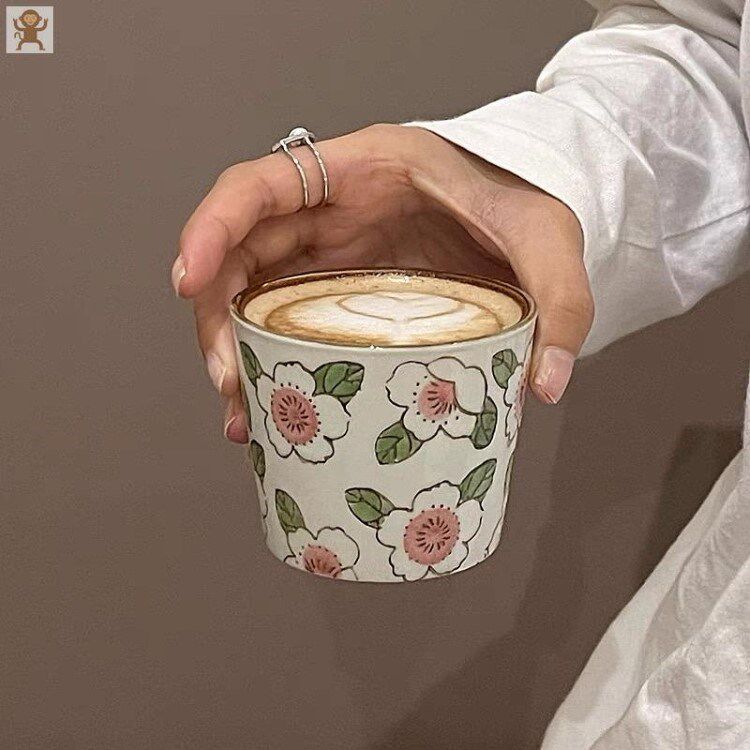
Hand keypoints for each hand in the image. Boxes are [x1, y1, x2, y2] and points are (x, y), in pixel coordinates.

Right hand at [173, 124, 592, 442]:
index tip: (189, 280)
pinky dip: (269, 358)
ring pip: (254, 291)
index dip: (212, 226)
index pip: (262, 183)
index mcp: (366, 170)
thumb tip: (543, 385)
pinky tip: (271, 405)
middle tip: (227, 381)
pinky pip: (286, 316)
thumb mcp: (549, 241)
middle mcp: (335, 207)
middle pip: (241, 252)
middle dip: (218, 316)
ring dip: (234, 348)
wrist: (531, 207)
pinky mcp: (342, 285)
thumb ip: (559, 304)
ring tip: (243, 412)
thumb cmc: (529, 201)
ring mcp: (334, 247)